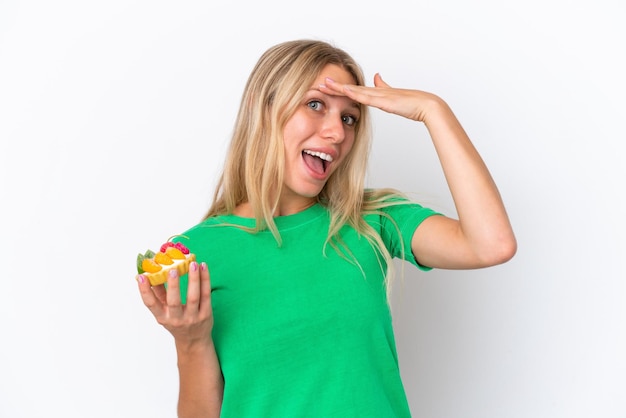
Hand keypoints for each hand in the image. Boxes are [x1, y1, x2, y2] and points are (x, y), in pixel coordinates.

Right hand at [137, 261, 212, 348]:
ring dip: (194, 279)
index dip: (144, 291)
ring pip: (194, 296)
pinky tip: (203, 267)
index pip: (150, 304)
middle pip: (174, 301)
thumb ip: (157, 294)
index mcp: (163, 317)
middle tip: (172, 269)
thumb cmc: (177, 321)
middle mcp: (177, 319)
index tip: (142, 276)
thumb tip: (148, 274)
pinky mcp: (206, 314)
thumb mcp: (164, 312)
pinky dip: (205, 280)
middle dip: (173, 285)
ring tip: (193, 264)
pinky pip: (206, 295)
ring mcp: (193, 317)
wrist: (194, 340)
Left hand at [319, 73, 446, 122]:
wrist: (427, 105)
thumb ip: (384, 87)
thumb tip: (377, 77)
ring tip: (325, 84)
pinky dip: (353, 93)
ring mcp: (380, 95)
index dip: (341, 88)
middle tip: (320, 82)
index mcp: (378, 93)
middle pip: (351, 89)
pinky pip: (365, 96)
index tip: (329, 87)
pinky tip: (343, 90)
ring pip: (355, 91)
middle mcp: (376, 92)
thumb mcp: (394, 96)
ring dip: (339, 88)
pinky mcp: (384, 100)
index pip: (355, 91)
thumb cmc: (414, 104)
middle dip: (335, 87)